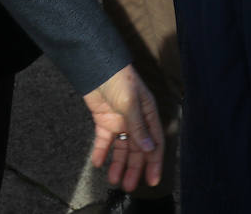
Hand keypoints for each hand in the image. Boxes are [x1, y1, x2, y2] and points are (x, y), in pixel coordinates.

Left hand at [83, 64, 163, 191]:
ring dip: (118, 164)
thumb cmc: (119, 78)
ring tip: (113, 179)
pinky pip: (104, 140)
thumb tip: (149, 149)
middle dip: (134, 168)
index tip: (152, 180)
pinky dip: (101, 151)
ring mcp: (119, 121)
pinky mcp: (104, 120)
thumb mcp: (131, 103)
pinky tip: (98, 162)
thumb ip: (138, 127)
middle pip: (137, 150)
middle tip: (129, 186)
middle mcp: (135, 121)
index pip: (154, 143)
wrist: (95, 65)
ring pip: (121, 148)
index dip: (154, 163)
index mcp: (148, 115)